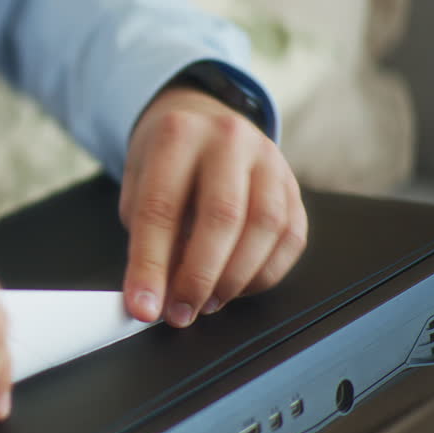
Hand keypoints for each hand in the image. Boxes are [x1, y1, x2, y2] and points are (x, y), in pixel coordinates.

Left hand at [120, 86, 307, 326]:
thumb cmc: (166, 158)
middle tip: (180, 312)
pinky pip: (291, 237)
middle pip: (222, 217)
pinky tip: (237, 286)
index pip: (161, 208)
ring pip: (265, 227)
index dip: (150, 265)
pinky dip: (264, 273)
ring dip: (235, 278)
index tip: (143, 307)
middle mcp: (228, 140)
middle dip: (199, 277)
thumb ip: (146, 235)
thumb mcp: (138, 184)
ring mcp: (269, 159)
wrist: (202, 120)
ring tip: (207, 302)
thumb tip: (153, 295)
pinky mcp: (294, 184)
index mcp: (178, 134)